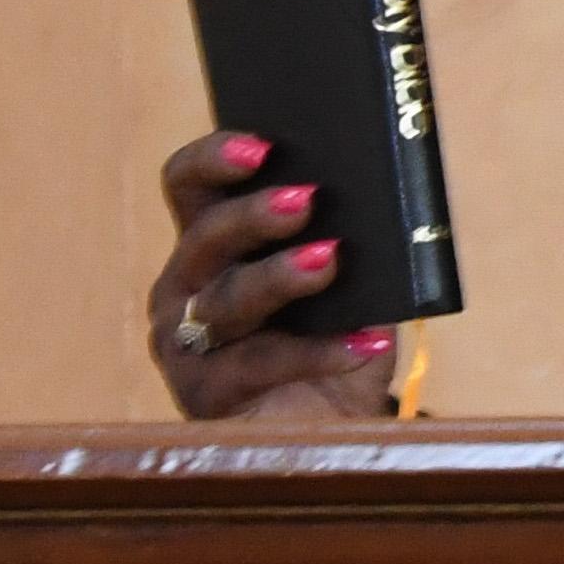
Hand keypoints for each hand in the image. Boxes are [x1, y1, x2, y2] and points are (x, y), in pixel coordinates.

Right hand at [149, 131, 399, 419]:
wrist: (329, 419)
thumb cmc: (332, 327)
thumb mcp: (346, 271)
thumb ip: (348, 230)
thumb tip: (377, 191)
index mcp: (212, 235)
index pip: (188, 181)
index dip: (215, 157)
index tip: (260, 144)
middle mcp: (186, 282)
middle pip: (206, 235)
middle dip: (254, 214)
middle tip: (305, 199)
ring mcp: (187, 339)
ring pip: (227, 300)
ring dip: (281, 276)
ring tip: (330, 259)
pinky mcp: (204, 392)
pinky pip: (261, 365)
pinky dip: (320, 351)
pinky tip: (366, 341)